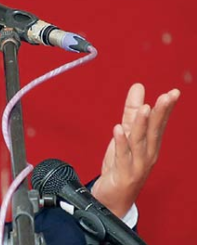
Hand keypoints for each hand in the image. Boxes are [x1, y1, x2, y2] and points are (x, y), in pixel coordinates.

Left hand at [91, 83, 179, 217]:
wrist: (112, 199)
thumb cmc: (121, 166)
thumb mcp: (125, 136)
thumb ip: (131, 112)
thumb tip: (138, 87)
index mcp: (149, 145)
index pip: (159, 124)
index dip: (165, 109)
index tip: (173, 93)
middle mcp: (147, 155)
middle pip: (154, 131)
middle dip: (160, 114)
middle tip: (166, 97)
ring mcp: (137, 165)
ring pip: (140, 142)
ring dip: (141, 125)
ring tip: (143, 108)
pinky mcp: (124, 174)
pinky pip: (122, 156)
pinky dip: (121, 143)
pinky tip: (118, 129)